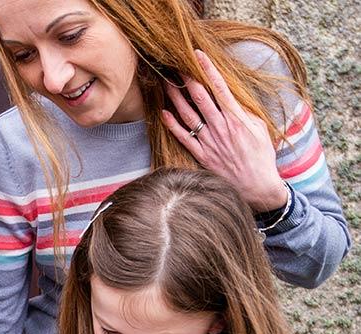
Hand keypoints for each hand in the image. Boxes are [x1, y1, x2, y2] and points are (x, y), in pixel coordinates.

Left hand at [161, 49, 288, 211]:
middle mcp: (220, 127)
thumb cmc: (261, 156)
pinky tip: (163, 113)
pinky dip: (173, 125)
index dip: (207, 69)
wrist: (256, 185)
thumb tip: (231, 99)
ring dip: (176, 99)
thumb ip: (244, 112)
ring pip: (188, 115)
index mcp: (236, 118)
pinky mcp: (202, 155)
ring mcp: (209, 142)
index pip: (219, 87)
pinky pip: (184, 138)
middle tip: (175, 65)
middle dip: (187, 80)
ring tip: (166, 84)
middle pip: (200, 98)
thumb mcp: (259, 128)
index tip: (198, 55)